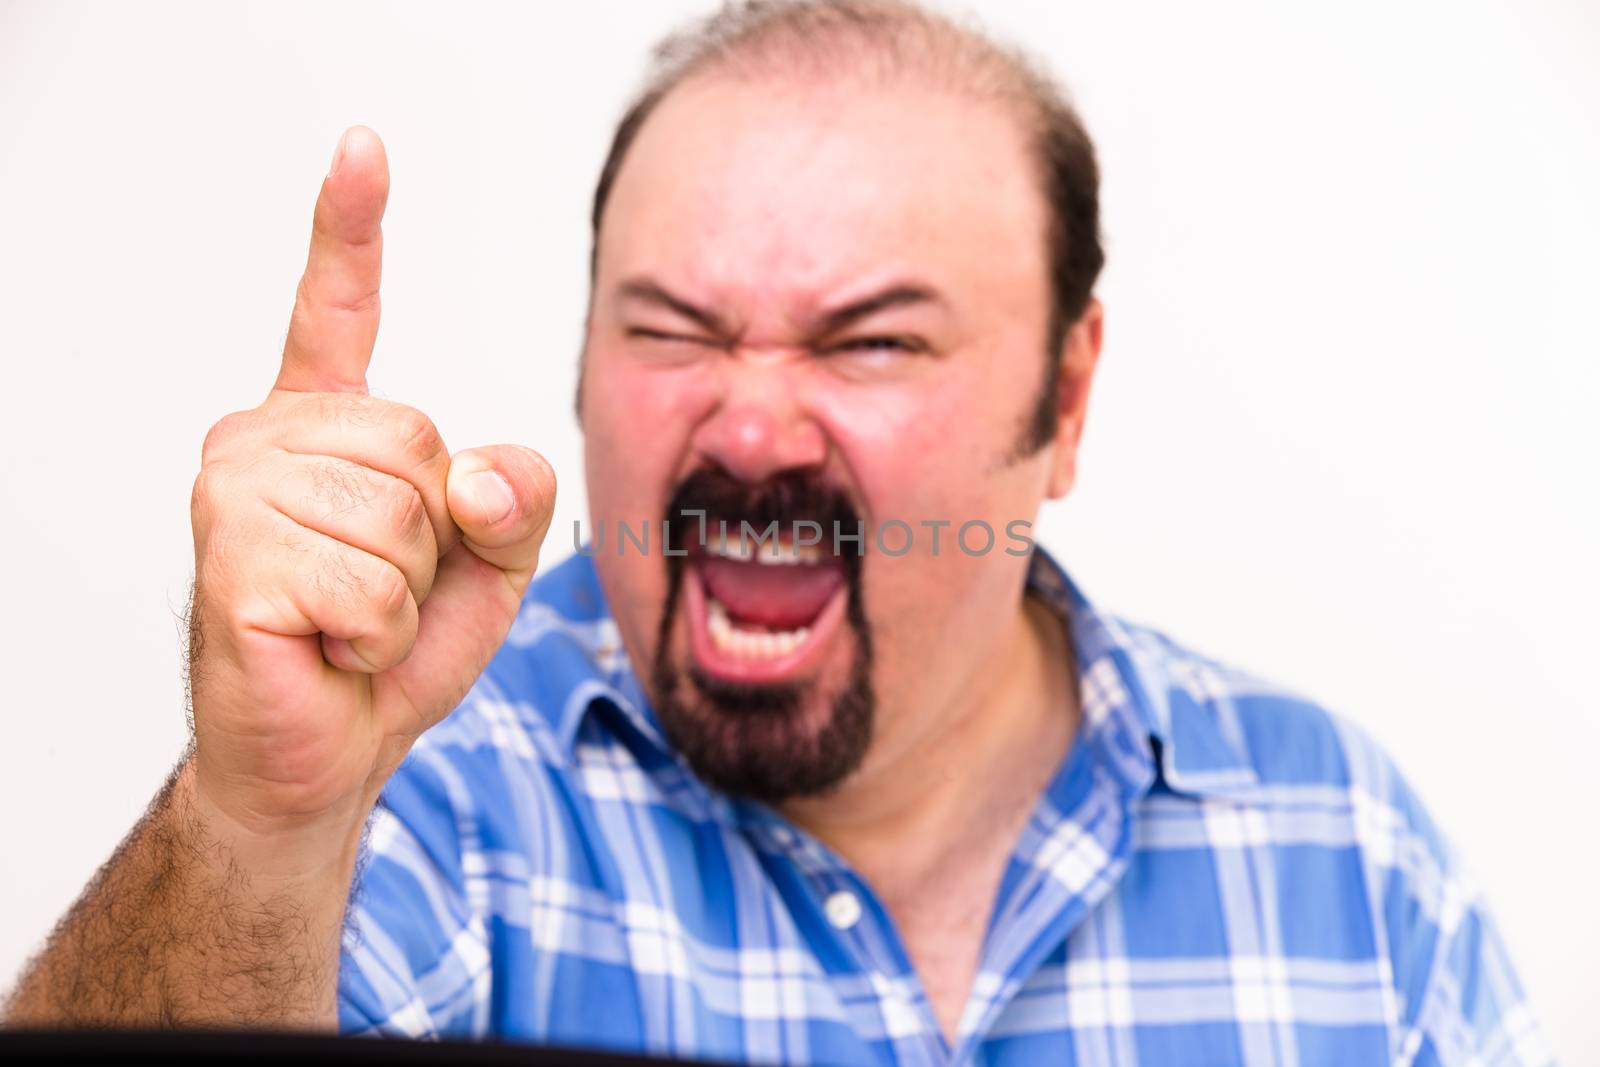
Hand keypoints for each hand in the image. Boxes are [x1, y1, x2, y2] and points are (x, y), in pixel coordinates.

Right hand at [186, 127, 554, 844]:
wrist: (328, 751)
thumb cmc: (395, 647)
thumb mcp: (491, 558)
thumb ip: (514, 492)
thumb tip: (471, 475)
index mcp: (325, 423)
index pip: (336, 310)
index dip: (350, 228)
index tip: (363, 148)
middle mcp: (266, 437)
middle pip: (421, 441)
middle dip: (436, 541)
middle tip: (382, 592)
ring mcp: (236, 491)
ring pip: (401, 514)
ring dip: (407, 594)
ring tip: (352, 622)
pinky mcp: (232, 559)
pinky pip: (370, 584)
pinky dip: (378, 636)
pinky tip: (331, 648)